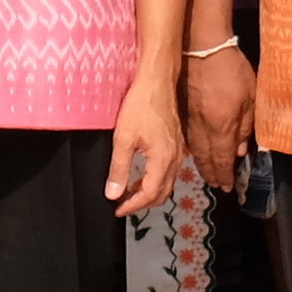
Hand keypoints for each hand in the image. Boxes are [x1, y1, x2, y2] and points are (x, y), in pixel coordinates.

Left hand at [105, 64, 179, 218]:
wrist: (157, 82)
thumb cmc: (141, 106)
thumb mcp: (123, 139)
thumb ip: (118, 169)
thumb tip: (113, 193)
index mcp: (163, 160)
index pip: (150, 194)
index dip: (134, 206)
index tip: (118, 210)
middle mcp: (175, 159)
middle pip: (162, 193)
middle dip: (143, 203)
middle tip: (123, 205)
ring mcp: (179, 151)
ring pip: (167, 183)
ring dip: (149, 192)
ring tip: (130, 193)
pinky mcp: (178, 144)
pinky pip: (170, 171)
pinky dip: (156, 180)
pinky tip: (143, 175)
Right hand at [182, 44, 254, 189]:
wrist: (202, 46)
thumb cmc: (231, 68)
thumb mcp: (251, 96)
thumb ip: (247, 125)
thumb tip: (241, 149)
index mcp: (222, 126)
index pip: (222, 159)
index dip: (225, 175)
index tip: (227, 187)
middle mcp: (203, 128)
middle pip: (206, 158)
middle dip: (212, 174)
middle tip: (218, 185)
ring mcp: (190, 120)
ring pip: (194, 150)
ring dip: (202, 164)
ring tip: (208, 173)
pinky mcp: (181, 111)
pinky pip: (187, 137)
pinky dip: (192, 150)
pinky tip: (195, 153)